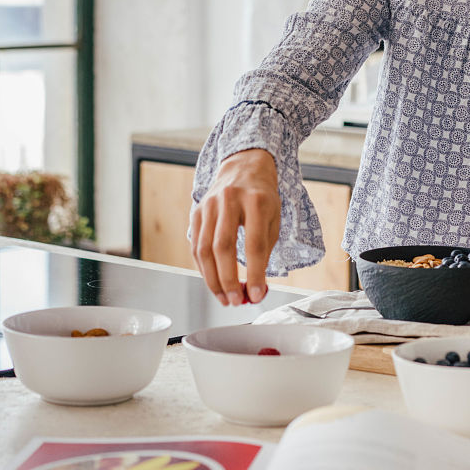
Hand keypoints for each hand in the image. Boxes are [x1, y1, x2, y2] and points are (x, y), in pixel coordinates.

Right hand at [190, 149, 279, 305]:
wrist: (243, 168)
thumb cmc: (262, 198)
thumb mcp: (274, 219)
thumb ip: (265, 252)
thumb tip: (255, 290)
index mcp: (256, 201)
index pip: (254, 244)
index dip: (255, 273)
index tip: (257, 295)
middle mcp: (230, 201)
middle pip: (223, 247)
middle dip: (228, 280)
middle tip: (236, 301)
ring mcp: (209, 205)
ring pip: (204, 249)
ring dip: (212, 280)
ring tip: (225, 298)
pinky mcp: (196, 212)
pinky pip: (196, 246)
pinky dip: (203, 268)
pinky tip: (213, 281)